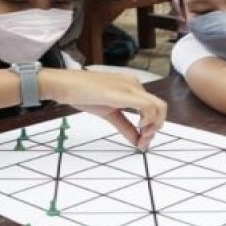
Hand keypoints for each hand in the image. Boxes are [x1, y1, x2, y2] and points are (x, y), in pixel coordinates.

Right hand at [43, 69, 166, 149]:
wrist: (65, 85)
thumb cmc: (82, 94)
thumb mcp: (109, 113)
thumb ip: (125, 126)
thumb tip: (137, 140)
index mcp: (131, 87)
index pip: (153, 106)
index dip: (152, 126)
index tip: (142, 141)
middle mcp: (134, 84)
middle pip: (160, 107)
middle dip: (156, 127)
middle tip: (143, 141)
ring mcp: (131, 87)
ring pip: (159, 107)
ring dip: (154, 126)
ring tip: (141, 137)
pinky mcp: (125, 93)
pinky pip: (148, 107)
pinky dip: (148, 121)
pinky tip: (138, 128)